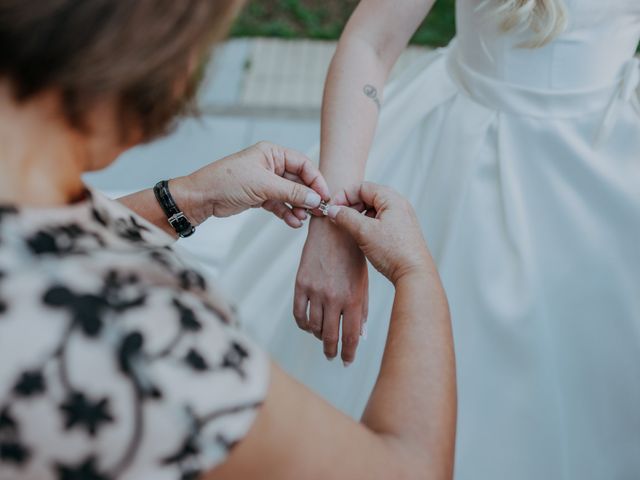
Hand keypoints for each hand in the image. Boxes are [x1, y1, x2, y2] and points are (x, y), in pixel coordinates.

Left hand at [175, 142, 330, 227]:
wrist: (202, 197)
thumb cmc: (227, 181)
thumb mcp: (264, 185)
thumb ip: (292, 192)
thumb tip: (316, 199)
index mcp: (272, 153)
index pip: (303, 164)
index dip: (316, 180)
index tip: (324, 196)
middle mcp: (271, 165)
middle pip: (299, 181)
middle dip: (308, 197)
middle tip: (318, 212)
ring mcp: (266, 182)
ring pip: (290, 195)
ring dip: (298, 207)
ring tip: (302, 219)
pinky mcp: (260, 196)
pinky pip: (280, 204)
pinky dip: (287, 213)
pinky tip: (293, 222)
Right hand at [294, 218, 367, 365]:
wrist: (333, 227)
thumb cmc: (353, 254)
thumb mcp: (362, 280)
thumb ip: (362, 308)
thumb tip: (359, 335)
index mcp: (354, 297)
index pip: (350, 336)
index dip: (348, 353)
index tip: (347, 361)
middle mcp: (334, 297)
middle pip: (330, 337)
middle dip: (332, 351)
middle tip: (333, 357)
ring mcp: (316, 291)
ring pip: (313, 327)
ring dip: (318, 337)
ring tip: (322, 339)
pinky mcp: (301, 284)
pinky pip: (299, 314)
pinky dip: (303, 324)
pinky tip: (309, 326)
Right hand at [328, 182, 431, 284]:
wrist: (414, 274)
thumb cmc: (394, 252)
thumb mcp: (364, 231)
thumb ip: (346, 217)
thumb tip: (333, 210)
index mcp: (392, 199)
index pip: (362, 187)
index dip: (344, 195)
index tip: (332, 208)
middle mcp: (399, 205)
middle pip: (368, 196)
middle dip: (350, 205)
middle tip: (337, 217)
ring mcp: (401, 218)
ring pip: (373, 209)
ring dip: (358, 215)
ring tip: (347, 227)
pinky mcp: (400, 231)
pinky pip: (380, 220)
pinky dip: (367, 224)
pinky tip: (359, 235)